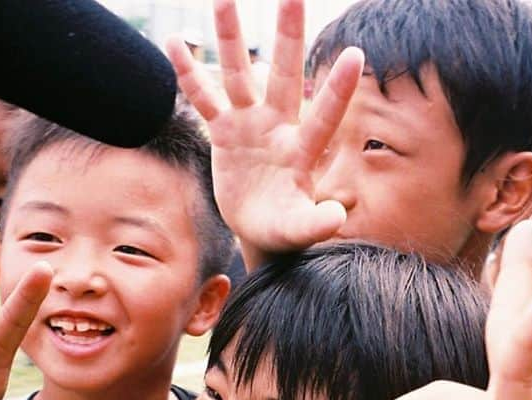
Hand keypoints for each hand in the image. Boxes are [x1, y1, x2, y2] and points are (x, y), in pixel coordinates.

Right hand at [164, 0, 363, 267]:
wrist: (262, 230)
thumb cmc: (285, 231)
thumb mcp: (300, 230)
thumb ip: (317, 223)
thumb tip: (336, 217)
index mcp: (302, 151)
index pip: (324, 115)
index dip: (337, 89)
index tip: (357, 55)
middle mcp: (278, 128)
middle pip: (283, 75)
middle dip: (288, 36)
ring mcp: (250, 125)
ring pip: (239, 74)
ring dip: (232, 38)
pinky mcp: (224, 132)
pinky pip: (203, 97)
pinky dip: (188, 73)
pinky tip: (173, 41)